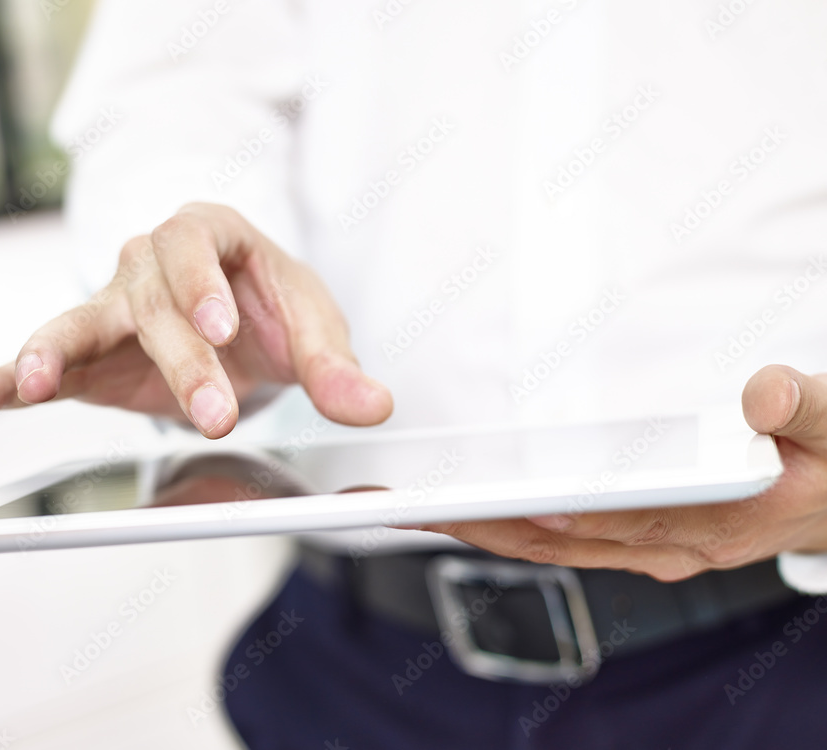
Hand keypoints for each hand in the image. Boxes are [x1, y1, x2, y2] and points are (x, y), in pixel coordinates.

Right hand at [0, 203, 392, 437]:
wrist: (240, 326)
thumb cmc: (273, 311)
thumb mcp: (313, 329)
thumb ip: (336, 367)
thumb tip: (373, 405)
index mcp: (211, 234)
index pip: (198, 243)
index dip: (204, 284)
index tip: (223, 329)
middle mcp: (152, 260)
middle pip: (152, 300)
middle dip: (182, 359)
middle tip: (215, 413)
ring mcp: (112, 302)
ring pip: (82, 323)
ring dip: (58, 353)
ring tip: (38, 382)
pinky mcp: (88, 352)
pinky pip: (44, 359)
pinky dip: (9, 378)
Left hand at [425, 365, 826, 580]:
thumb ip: (805, 410)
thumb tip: (764, 395)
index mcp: (707, 526)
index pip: (610, 522)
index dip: (546, 513)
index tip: (485, 502)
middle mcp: (666, 546)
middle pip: (554, 541)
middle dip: (478, 526)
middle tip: (409, 506)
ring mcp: (644, 546)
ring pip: (547, 545)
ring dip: (482, 528)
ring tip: (420, 507)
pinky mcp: (634, 537)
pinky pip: (559, 537)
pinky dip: (510, 523)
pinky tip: (473, 507)